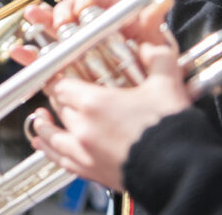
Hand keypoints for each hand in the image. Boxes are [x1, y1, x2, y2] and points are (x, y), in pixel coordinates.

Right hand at [9, 0, 172, 65]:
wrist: (152, 115)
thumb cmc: (157, 78)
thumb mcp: (159, 53)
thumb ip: (153, 27)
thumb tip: (161, 4)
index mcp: (118, 22)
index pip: (99, 0)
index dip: (87, 0)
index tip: (82, 8)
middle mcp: (97, 34)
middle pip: (72, 16)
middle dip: (56, 12)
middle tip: (52, 18)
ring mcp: (81, 53)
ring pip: (56, 36)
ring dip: (40, 27)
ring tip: (31, 21)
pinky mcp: (68, 73)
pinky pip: (47, 64)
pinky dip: (32, 58)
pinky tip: (21, 52)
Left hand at [26, 39, 190, 189]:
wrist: (180, 172)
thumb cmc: (172, 133)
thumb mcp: (166, 86)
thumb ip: (157, 59)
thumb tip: (153, 47)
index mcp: (94, 103)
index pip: (60, 84)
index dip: (59, 76)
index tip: (61, 74)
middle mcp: (83, 129)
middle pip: (57, 106)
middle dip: (58, 98)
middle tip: (60, 92)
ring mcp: (85, 153)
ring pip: (52, 136)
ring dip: (45, 126)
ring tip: (40, 119)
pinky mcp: (92, 173)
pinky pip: (61, 160)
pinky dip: (50, 152)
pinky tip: (46, 148)